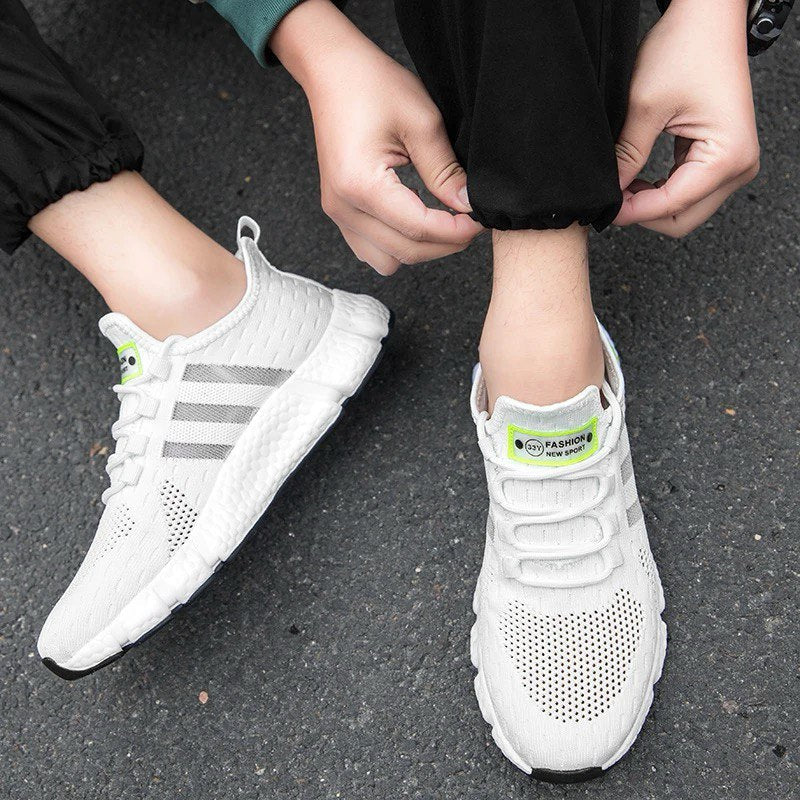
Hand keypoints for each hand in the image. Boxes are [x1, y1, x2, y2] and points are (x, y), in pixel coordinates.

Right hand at [271, 0, 482, 273]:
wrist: (332, 72)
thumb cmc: (372, 85)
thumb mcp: (421, 121)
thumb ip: (445, 171)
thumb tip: (468, 206)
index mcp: (361, 185)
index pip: (418, 228)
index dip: (455, 231)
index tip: (480, 220)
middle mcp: (343, 207)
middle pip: (405, 251)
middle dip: (444, 243)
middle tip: (470, 222)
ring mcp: (337, 213)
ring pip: (388, 260)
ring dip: (420, 249)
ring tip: (443, 223)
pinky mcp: (339, 212)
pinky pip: (370, 250)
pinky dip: (397, 245)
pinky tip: (416, 222)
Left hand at [614, 0, 759, 236]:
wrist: (708, 16)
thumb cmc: (686, 49)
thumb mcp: (644, 107)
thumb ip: (626, 156)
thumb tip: (608, 192)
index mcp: (728, 156)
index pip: (672, 205)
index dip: (632, 212)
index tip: (603, 208)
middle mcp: (739, 166)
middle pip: (683, 219)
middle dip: (644, 214)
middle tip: (610, 200)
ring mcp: (733, 163)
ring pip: (685, 209)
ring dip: (651, 204)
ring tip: (621, 184)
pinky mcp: (722, 157)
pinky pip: (688, 190)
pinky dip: (660, 191)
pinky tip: (636, 179)